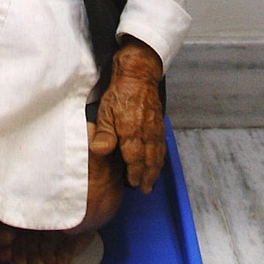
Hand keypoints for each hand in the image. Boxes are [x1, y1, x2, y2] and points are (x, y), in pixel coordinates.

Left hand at [90, 37, 164, 192]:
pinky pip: (162, 144)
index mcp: (131, 131)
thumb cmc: (119, 92)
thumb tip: (101, 150)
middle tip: (145, 189)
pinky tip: (158, 161)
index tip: (133, 183)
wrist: (138, 74)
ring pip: (158, 154)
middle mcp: (146, 132)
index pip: (134, 159)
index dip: (134, 173)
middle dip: (147, 176)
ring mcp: (155, 128)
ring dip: (155, 169)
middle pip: (149, 160)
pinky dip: (161, 156)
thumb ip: (104, 133)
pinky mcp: (159, 123)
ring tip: (152, 181)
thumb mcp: (105, 112)